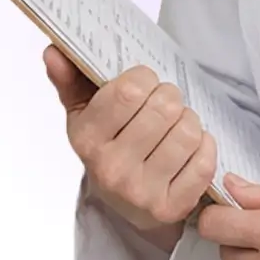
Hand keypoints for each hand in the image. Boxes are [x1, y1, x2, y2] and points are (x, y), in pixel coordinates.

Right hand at [43, 46, 216, 242]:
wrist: (127, 207)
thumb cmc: (109, 147)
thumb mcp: (86, 114)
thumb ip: (70, 79)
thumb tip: (54, 50)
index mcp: (87, 140)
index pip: (130, 89)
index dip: (145, 77)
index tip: (142, 84)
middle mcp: (111, 170)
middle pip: (165, 106)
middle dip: (170, 97)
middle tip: (162, 107)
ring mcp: (141, 193)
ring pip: (188, 130)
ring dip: (189, 121)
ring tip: (174, 128)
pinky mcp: (172, 209)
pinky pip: (205, 160)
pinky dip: (204, 147)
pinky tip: (189, 151)